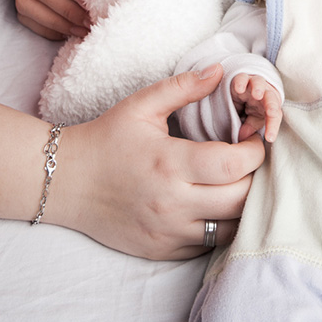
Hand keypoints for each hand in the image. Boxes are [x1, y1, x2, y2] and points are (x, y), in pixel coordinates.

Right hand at [49, 66, 264, 258]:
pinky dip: (219, 226)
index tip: (253, 139)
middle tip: (249, 160)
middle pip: (239, 200)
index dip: (254, 152)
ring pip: (230, 229)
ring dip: (242, 206)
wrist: (67, 182)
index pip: (233, 165)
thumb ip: (184, 86)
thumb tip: (220, 71)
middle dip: (254, 178)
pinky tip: (213, 204)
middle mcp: (171, 203)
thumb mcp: (142, 105)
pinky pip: (208, 246)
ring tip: (236, 183)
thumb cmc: (107, 138)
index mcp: (169, 163)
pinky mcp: (161, 250)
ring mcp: (167, 232)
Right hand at [230, 73, 282, 142]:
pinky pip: (242, 78)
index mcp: (270, 105)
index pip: (275, 116)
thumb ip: (250, 126)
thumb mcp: (252, 118)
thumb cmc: (253, 104)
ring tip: (257, 94)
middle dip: (271, 105)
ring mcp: (253, 84)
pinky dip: (241, 82)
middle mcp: (264, 93)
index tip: (269, 138)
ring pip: (259, 82)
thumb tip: (243, 137)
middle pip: (271, 98)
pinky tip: (239, 89)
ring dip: (259, 88)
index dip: (273, 126)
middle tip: (271, 113)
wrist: (243, 85)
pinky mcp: (241, 78)